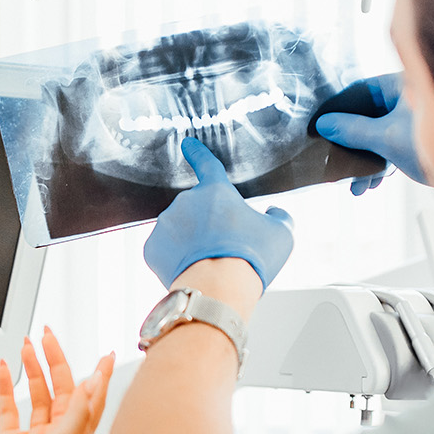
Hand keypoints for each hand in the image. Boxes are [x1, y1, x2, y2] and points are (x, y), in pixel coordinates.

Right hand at [0, 328, 114, 433]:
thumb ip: (78, 412)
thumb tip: (93, 382)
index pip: (92, 398)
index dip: (99, 375)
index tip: (106, 353)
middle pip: (62, 389)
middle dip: (56, 360)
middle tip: (48, 335)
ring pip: (37, 395)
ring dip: (32, 370)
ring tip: (26, 346)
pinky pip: (9, 408)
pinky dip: (5, 387)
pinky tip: (2, 370)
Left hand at [142, 138, 294, 288]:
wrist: (219, 289)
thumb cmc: (251, 259)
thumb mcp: (281, 234)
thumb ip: (279, 217)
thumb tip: (274, 213)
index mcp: (216, 191)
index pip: (207, 164)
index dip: (198, 153)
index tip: (187, 144)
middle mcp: (186, 201)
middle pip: (198, 210)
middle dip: (208, 225)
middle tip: (226, 249)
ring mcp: (165, 224)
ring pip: (180, 230)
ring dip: (192, 242)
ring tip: (210, 264)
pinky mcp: (152, 248)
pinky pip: (165, 250)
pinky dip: (176, 259)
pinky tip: (192, 270)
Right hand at [314, 73, 428, 190]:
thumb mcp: (386, 138)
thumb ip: (353, 130)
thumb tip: (324, 125)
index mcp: (403, 84)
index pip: (360, 90)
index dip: (338, 109)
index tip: (320, 125)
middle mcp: (411, 97)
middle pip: (369, 115)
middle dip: (352, 143)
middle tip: (335, 160)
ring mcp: (418, 119)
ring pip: (381, 134)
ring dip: (367, 160)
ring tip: (357, 186)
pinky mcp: (425, 139)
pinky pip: (395, 146)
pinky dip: (383, 163)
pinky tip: (374, 183)